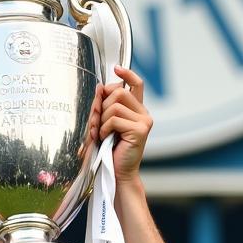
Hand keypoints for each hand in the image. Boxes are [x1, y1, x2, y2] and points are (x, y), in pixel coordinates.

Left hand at [100, 67, 151, 181]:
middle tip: (98, 122)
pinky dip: (105, 129)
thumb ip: (106, 106)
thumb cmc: (110, 150)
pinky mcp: (140, 131)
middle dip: (102, 105)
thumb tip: (100, 87)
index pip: (136, 84)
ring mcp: (144, 122)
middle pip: (119, 92)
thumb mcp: (107, 124)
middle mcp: (144, 114)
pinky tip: (106, 139)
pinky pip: (115, 119)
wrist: (118, 173)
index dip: (127, 74)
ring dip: (102, 119)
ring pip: (115, 105)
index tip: (116, 68)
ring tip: (102, 133)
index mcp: (137, 110)